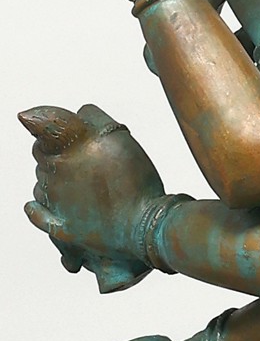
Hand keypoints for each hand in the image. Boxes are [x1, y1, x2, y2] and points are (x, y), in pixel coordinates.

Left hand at [20, 104, 163, 291]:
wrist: (143, 224)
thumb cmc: (135, 181)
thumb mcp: (117, 136)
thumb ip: (91, 119)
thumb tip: (73, 113)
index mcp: (65, 150)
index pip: (44, 129)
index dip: (59, 129)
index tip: (75, 133)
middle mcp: (55, 173)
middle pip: (42, 156)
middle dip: (56, 153)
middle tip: (83, 158)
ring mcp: (56, 201)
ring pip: (42, 183)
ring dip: (55, 179)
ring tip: (82, 183)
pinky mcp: (62, 227)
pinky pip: (38, 214)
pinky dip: (36, 209)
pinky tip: (34, 206)